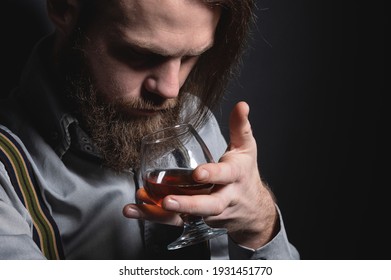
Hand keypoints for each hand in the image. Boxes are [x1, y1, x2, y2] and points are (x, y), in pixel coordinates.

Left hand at [123, 101, 277, 248]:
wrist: (252, 211)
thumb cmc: (245, 175)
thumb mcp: (247, 150)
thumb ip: (241, 127)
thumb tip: (242, 105)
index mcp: (235, 177)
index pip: (225, 176)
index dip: (212, 175)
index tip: (198, 174)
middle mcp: (223, 198)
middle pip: (208, 205)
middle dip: (188, 204)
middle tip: (168, 201)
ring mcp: (208, 213)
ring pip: (187, 216)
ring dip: (163, 213)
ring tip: (143, 205)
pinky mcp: (195, 221)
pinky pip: (175, 221)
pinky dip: (154, 217)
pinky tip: (135, 210)